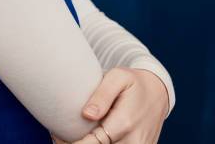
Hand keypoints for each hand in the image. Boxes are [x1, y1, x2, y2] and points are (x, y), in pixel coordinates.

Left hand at [50, 66, 168, 142]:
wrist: (158, 93)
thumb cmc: (133, 83)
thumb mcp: (118, 77)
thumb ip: (102, 95)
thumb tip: (86, 115)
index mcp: (124, 123)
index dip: (72, 143)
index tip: (57, 135)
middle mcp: (133, 142)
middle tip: (60, 136)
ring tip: (74, 136)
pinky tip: (91, 138)